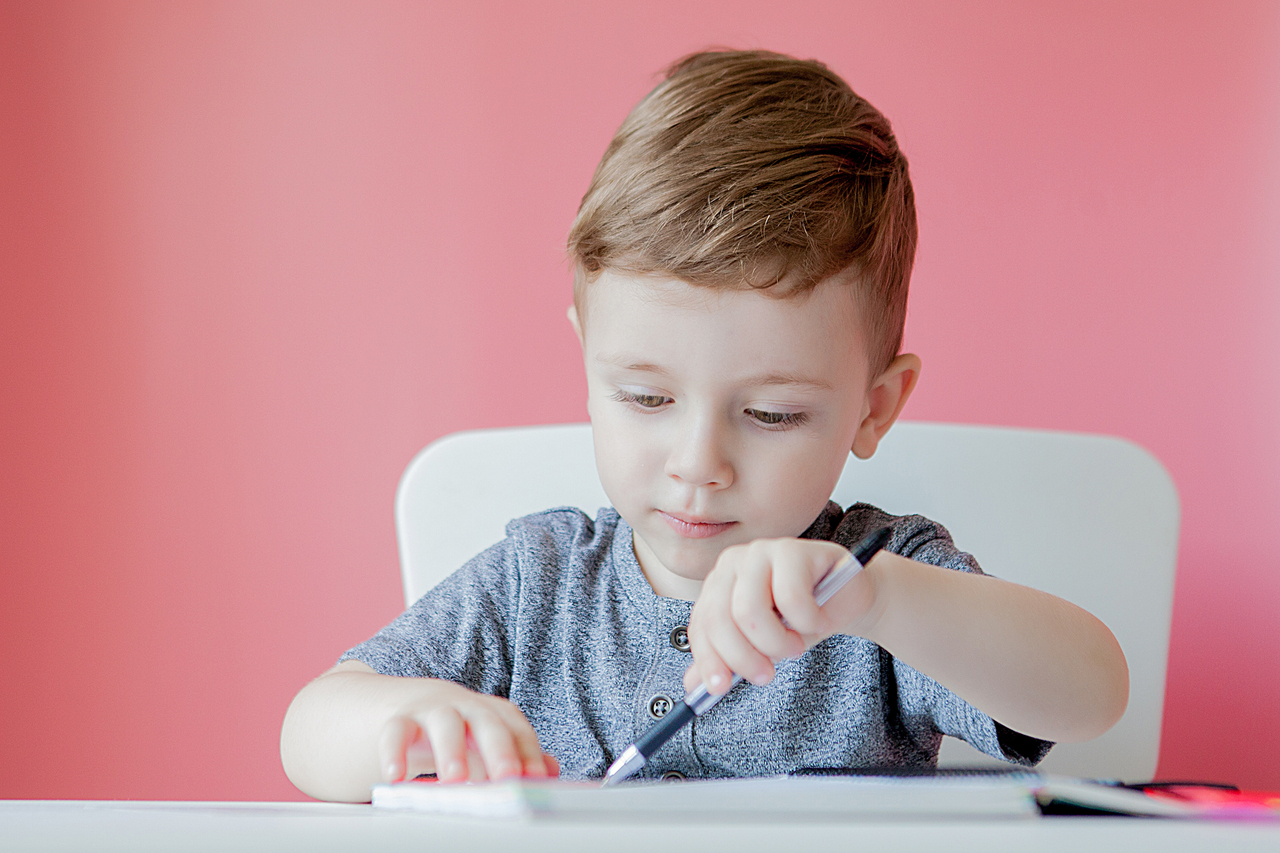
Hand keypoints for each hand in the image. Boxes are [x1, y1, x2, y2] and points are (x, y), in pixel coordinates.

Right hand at [379, 680, 558, 783]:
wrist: (393, 705)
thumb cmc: (450, 730)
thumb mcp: (482, 742)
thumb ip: (516, 755)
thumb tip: (551, 770)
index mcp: (490, 713)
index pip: (516, 728)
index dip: (529, 752)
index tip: (538, 780)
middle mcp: (464, 706)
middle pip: (487, 721)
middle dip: (500, 749)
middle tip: (508, 778)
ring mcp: (430, 710)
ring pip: (444, 722)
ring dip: (452, 750)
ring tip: (455, 779)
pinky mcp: (397, 719)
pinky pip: (396, 732)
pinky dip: (395, 752)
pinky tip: (396, 777)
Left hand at [683, 538, 875, 695]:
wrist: (849, 598)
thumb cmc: (802, 618)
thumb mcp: (762, 645)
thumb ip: (728, 660)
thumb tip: (693, 687)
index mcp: (718, 584)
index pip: (702, 624)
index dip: (709, 659)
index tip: (720, 688)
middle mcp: (734, 563)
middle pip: (721, 620)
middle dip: (744, 657)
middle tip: (766, 674)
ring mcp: (762, 552)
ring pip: (750, 611)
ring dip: (777, 642)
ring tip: (796, 645)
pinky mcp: (794, 551)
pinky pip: (791, 599)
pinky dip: (807, 622)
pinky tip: (817, 620)